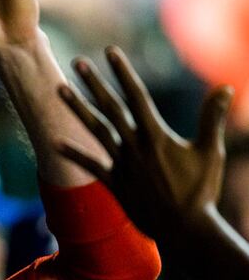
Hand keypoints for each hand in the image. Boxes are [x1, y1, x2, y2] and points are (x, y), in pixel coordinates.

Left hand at [57, 46, 232, 240]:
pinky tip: (54, 142)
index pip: (136, 95)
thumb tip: (225, 87)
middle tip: (78, 63)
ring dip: (77, 109)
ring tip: (59, 90)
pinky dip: (74, 154)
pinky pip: (90, 166)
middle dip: (94, 83)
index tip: (110, 52)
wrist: (185, 228)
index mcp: (157, 135)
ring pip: (95, 130)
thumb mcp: (211, 151)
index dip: (123, 72)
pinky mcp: (115, 184)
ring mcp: (122, 165)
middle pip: (110, 107)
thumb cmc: (201, 190)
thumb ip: (211, 118)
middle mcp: (135, 146)